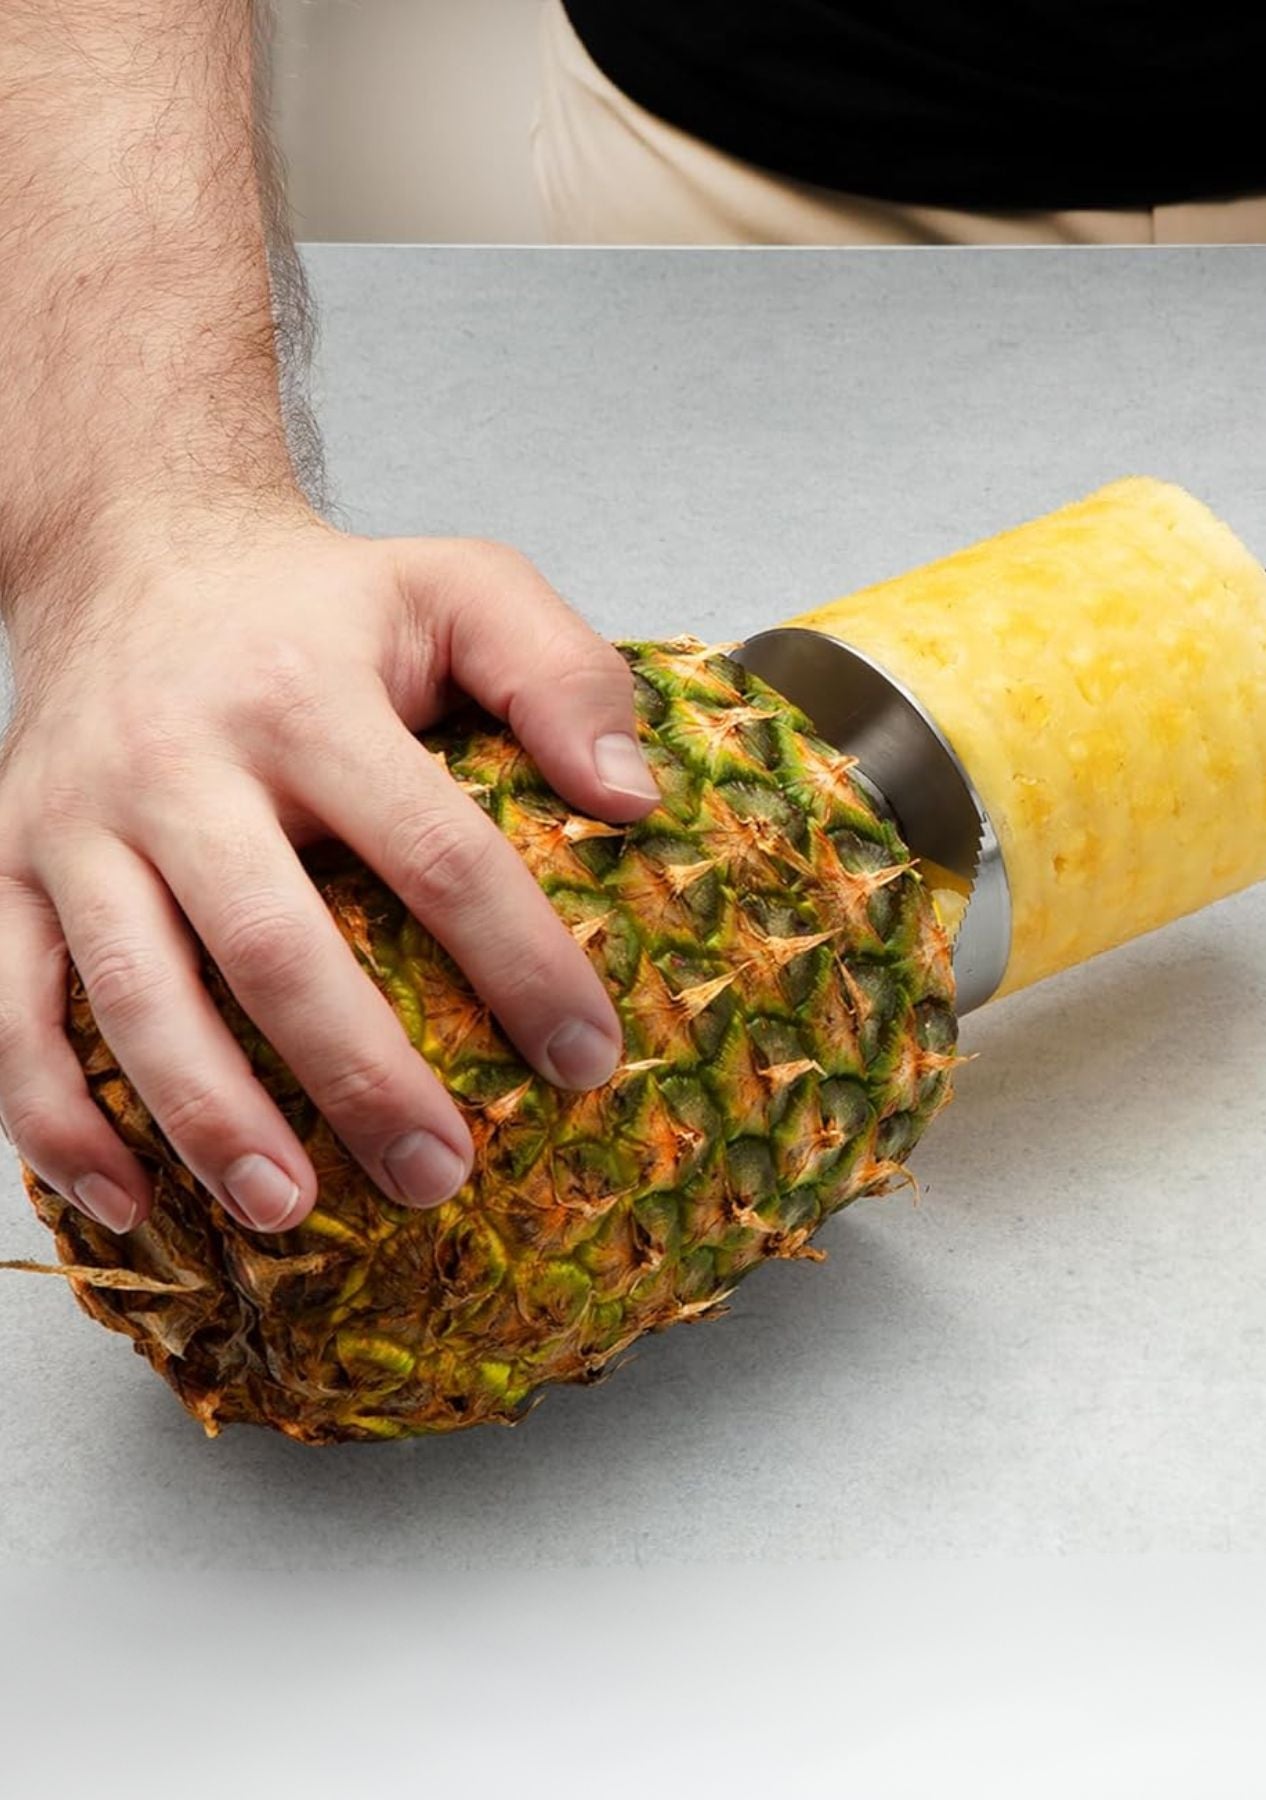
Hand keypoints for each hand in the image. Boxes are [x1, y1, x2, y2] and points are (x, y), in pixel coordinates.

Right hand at [0, 502, 659, 1235]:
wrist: (131, 553)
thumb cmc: (323, 600)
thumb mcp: (462, 587)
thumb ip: (563, 674)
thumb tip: (635, 804)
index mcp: (306, 694)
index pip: (435, 852)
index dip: (521, 966)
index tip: (587, 1061)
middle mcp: (176, 761)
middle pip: (272, 946)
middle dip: (362, 1079)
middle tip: (444, 1177)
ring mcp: (74, 822)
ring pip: (134, 996)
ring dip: (211, 1120)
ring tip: (293, 1213)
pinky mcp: (5, 866)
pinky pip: (11, 1008)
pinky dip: (56, 1120)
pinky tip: (132, 1199)